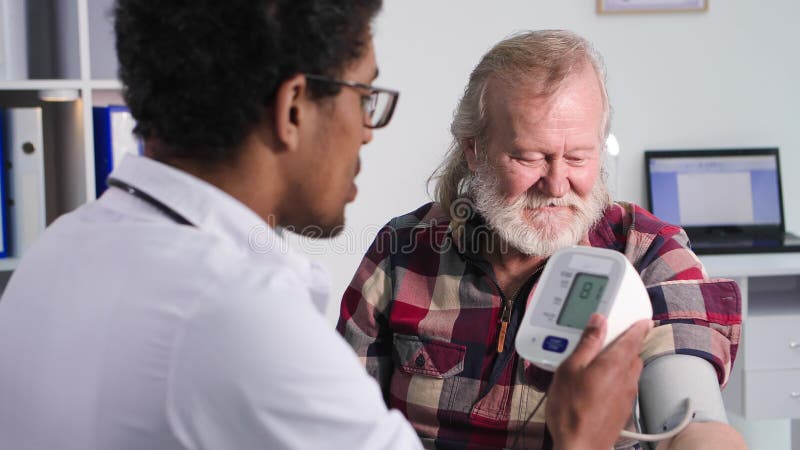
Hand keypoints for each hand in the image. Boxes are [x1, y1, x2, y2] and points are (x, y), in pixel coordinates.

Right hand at [546, 314, 652, 449]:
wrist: (580, 446)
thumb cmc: (572, 410)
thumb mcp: (570, 368)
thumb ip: (587, 343)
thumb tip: (599, 321)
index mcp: (615, 363)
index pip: (635, 338)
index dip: (640, 327)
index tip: (643, 320)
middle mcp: (627, 378)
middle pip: (634, 355)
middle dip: (627, 344)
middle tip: (614, 337)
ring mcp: (627, 396)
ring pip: (630, 371)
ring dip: (621, 362)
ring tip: (602, 359)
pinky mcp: (623, 409)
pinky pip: (625, 386)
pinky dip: (617, 378)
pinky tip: (599, 383)